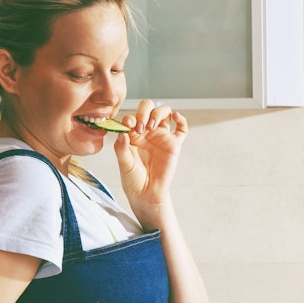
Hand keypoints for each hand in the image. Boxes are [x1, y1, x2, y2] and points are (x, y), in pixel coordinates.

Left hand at [112, 99, 187, 224]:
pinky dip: (181, 119)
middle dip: (144, 111)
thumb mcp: (123, 164)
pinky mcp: (174, 144)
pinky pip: (181, 129)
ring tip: (151, 125)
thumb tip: (122, 132)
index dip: (130, 118)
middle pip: (149, 108)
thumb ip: (121, 148)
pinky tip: (176, 117)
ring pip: (165, 113)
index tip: (129, 127)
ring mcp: (161, 137)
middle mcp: (147, 132)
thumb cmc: (133, 179)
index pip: (132, 116)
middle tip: (141, 126)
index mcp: (132, 134)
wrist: (146, 194)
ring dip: (158, 113)